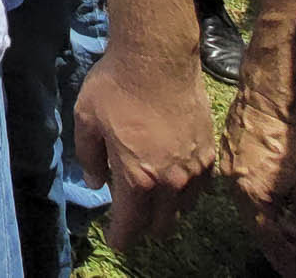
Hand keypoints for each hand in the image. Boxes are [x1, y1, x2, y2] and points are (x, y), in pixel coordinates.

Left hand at [75, 45, 213, 243]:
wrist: (158, 57)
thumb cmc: (116, 86)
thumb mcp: (86, 119)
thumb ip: (88, 157)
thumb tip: (95, 182)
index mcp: (137, 178)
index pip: (130, 225)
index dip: (120, 237)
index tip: (115, 239)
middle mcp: (170, 182)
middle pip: (161, 225)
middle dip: (143, 227)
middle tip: (131, 216)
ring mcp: (194, 169)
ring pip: (183, 210)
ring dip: (167, 210)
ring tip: (152, 196)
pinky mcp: (210, 152)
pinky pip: (200, 188)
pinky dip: (186, 191)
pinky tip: (174, 178)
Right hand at [220, 83, 295, 276]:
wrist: (266, 96)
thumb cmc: (289, 140)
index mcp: (251, 199)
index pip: (269, 242)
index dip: (287, 261)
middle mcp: (234, 189)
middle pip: (258, 227)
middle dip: (282, 244)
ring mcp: (228, 171)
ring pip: (252, 208)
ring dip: (274, 223)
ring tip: (295, 232)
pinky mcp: (230, 155)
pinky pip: (247, 190)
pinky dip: (265, 203)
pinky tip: (280, 201)